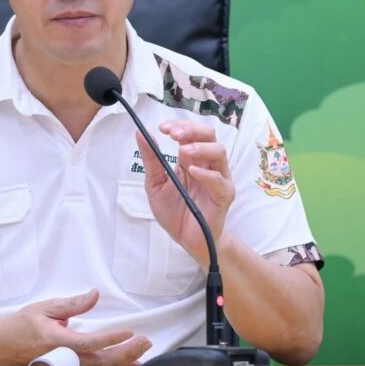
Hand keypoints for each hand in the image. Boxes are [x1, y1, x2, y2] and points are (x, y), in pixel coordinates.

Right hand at [0, 289, 151, 365]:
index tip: (128, 331)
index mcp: (57, 341)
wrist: (2, 346)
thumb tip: (94, 295)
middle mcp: (64, 358)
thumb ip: (72, 303)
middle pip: (100, 361)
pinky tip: (127, 363)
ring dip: (123, 361)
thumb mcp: (45, 307)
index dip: (111, 339)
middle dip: (126, 352)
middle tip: (145, 341)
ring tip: (142, 351)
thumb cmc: (22, 325)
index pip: (89, 342)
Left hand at [136, 120, 235, 262]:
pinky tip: (193, 172)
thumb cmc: (174, 212)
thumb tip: (140, 134)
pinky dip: (207, 174)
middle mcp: (207, 164)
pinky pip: (220, 180)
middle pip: (209, 135)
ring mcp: (218, 178)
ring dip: (201, 147)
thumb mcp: (155, 184)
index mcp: (190, 159)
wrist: (186, 240)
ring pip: (219, 152)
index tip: (163, 128)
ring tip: (183, 151)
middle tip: (174, 135)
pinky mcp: (224, 195)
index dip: (179, 126)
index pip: (190, 133)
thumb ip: (151, 160)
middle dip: (192, 130)